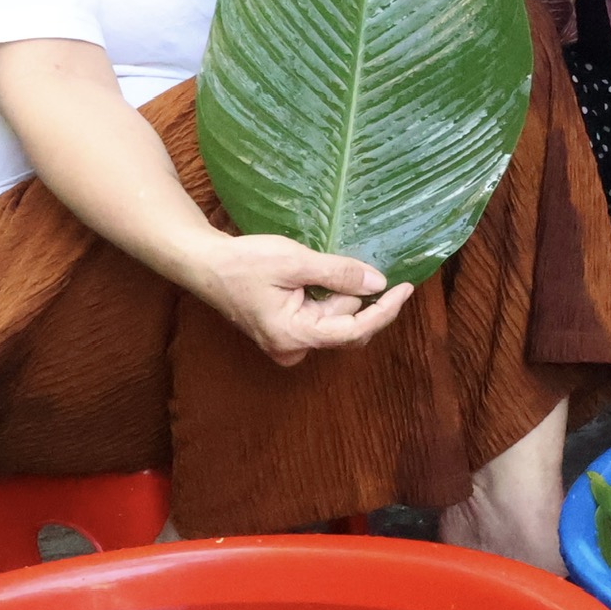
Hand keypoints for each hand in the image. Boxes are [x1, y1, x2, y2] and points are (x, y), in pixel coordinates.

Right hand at [190, 233, 415, 366]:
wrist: (204, 265)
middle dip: (349, 296)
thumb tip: (378, 282)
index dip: (384, 310)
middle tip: (331, 264)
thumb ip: (339, 273)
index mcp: (294, 336)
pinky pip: (319, 319)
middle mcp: (292, 349)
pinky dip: (324, 298)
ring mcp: (287, 344)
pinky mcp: (284, 333)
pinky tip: (311, 278)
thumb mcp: (296, 260)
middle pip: (345, 328)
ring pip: (333, 322)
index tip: (405, 287)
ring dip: (334, 294)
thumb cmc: (245, 262)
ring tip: (309, 269)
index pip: (353, 331)